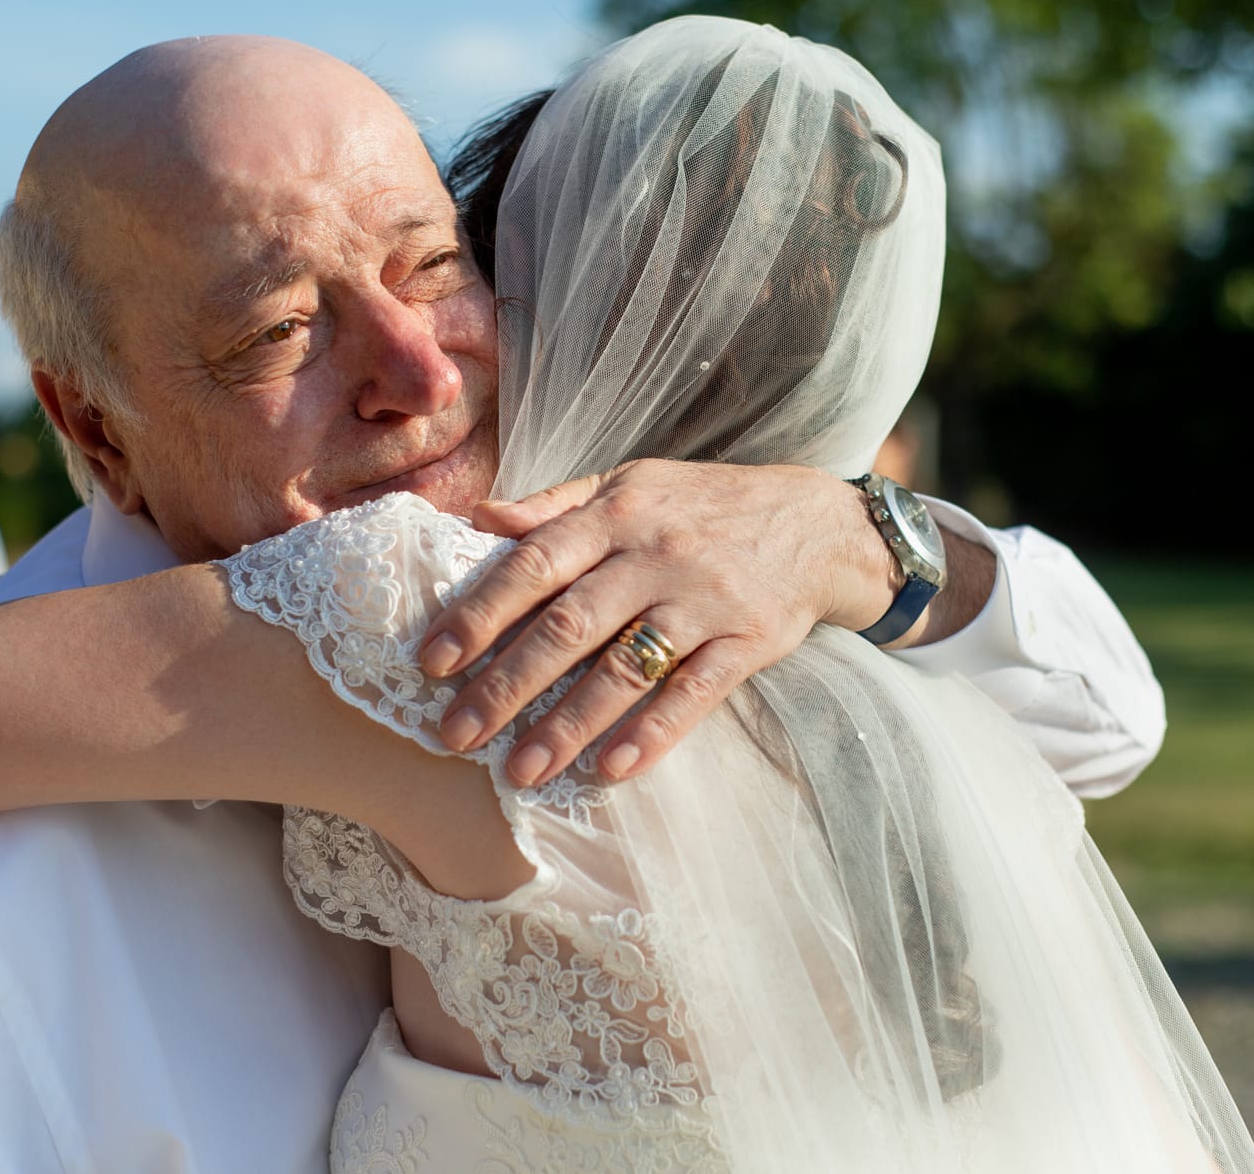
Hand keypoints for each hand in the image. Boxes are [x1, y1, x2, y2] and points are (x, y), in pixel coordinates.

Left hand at [419, 460, 897, 784]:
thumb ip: (555, 505)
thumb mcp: (632, 484)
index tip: (432, 660)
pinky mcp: (747, 643)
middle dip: (506, 684)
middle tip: (454, 735)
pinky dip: (653, 733)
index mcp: (617, 515)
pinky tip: (611, 769)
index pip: (534, 564)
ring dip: (568, 724)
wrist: (821, 523)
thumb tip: (479, 518)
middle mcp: (655, 556)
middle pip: (569, 625)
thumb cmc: (706, 506)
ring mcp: (704, 601)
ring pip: (626, 668)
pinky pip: (695, 693)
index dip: (480, 612)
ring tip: (520, 770)